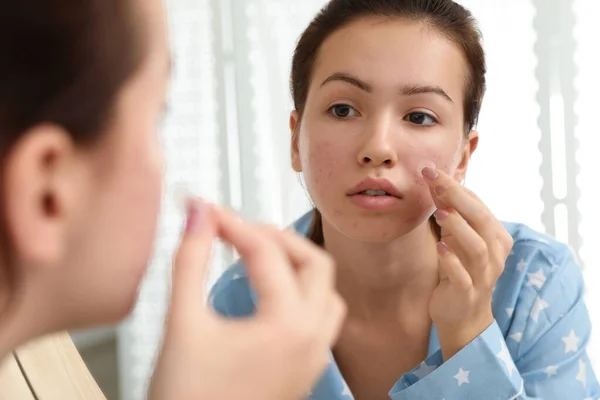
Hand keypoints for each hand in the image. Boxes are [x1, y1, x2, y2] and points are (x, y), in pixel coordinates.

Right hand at [148, 199, 345, 399]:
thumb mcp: (182, 322)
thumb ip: (190, 260)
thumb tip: (197, 216)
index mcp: (286, 325)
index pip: (264, 251)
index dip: (231, 223)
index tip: (206, 212)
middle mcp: (310, 341)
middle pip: (314, 263)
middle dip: (278, 238)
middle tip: (240, 229)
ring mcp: (312, 358)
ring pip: (326, 292)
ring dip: (298, 265)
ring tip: (259, 255)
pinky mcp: (303, 371)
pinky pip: (322, 318)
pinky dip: (301, 293)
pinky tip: (270, 292)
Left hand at [421, 167, 512, 359]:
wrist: (461, 315)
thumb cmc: (458, 269)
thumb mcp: (455, 238)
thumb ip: (450, 212)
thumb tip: (435, 180)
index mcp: (496, 236)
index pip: (478, 205)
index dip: (456, 187)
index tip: (433, 170)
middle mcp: (495, 254)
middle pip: (481, 220)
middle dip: (457, 198)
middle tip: (434, 180)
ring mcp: (483, 275)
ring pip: (477, 247)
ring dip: (458, 227)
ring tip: (440, 212)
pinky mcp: (467, 293)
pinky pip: (462, 276)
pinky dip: (452, 261)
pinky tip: (440, 248)